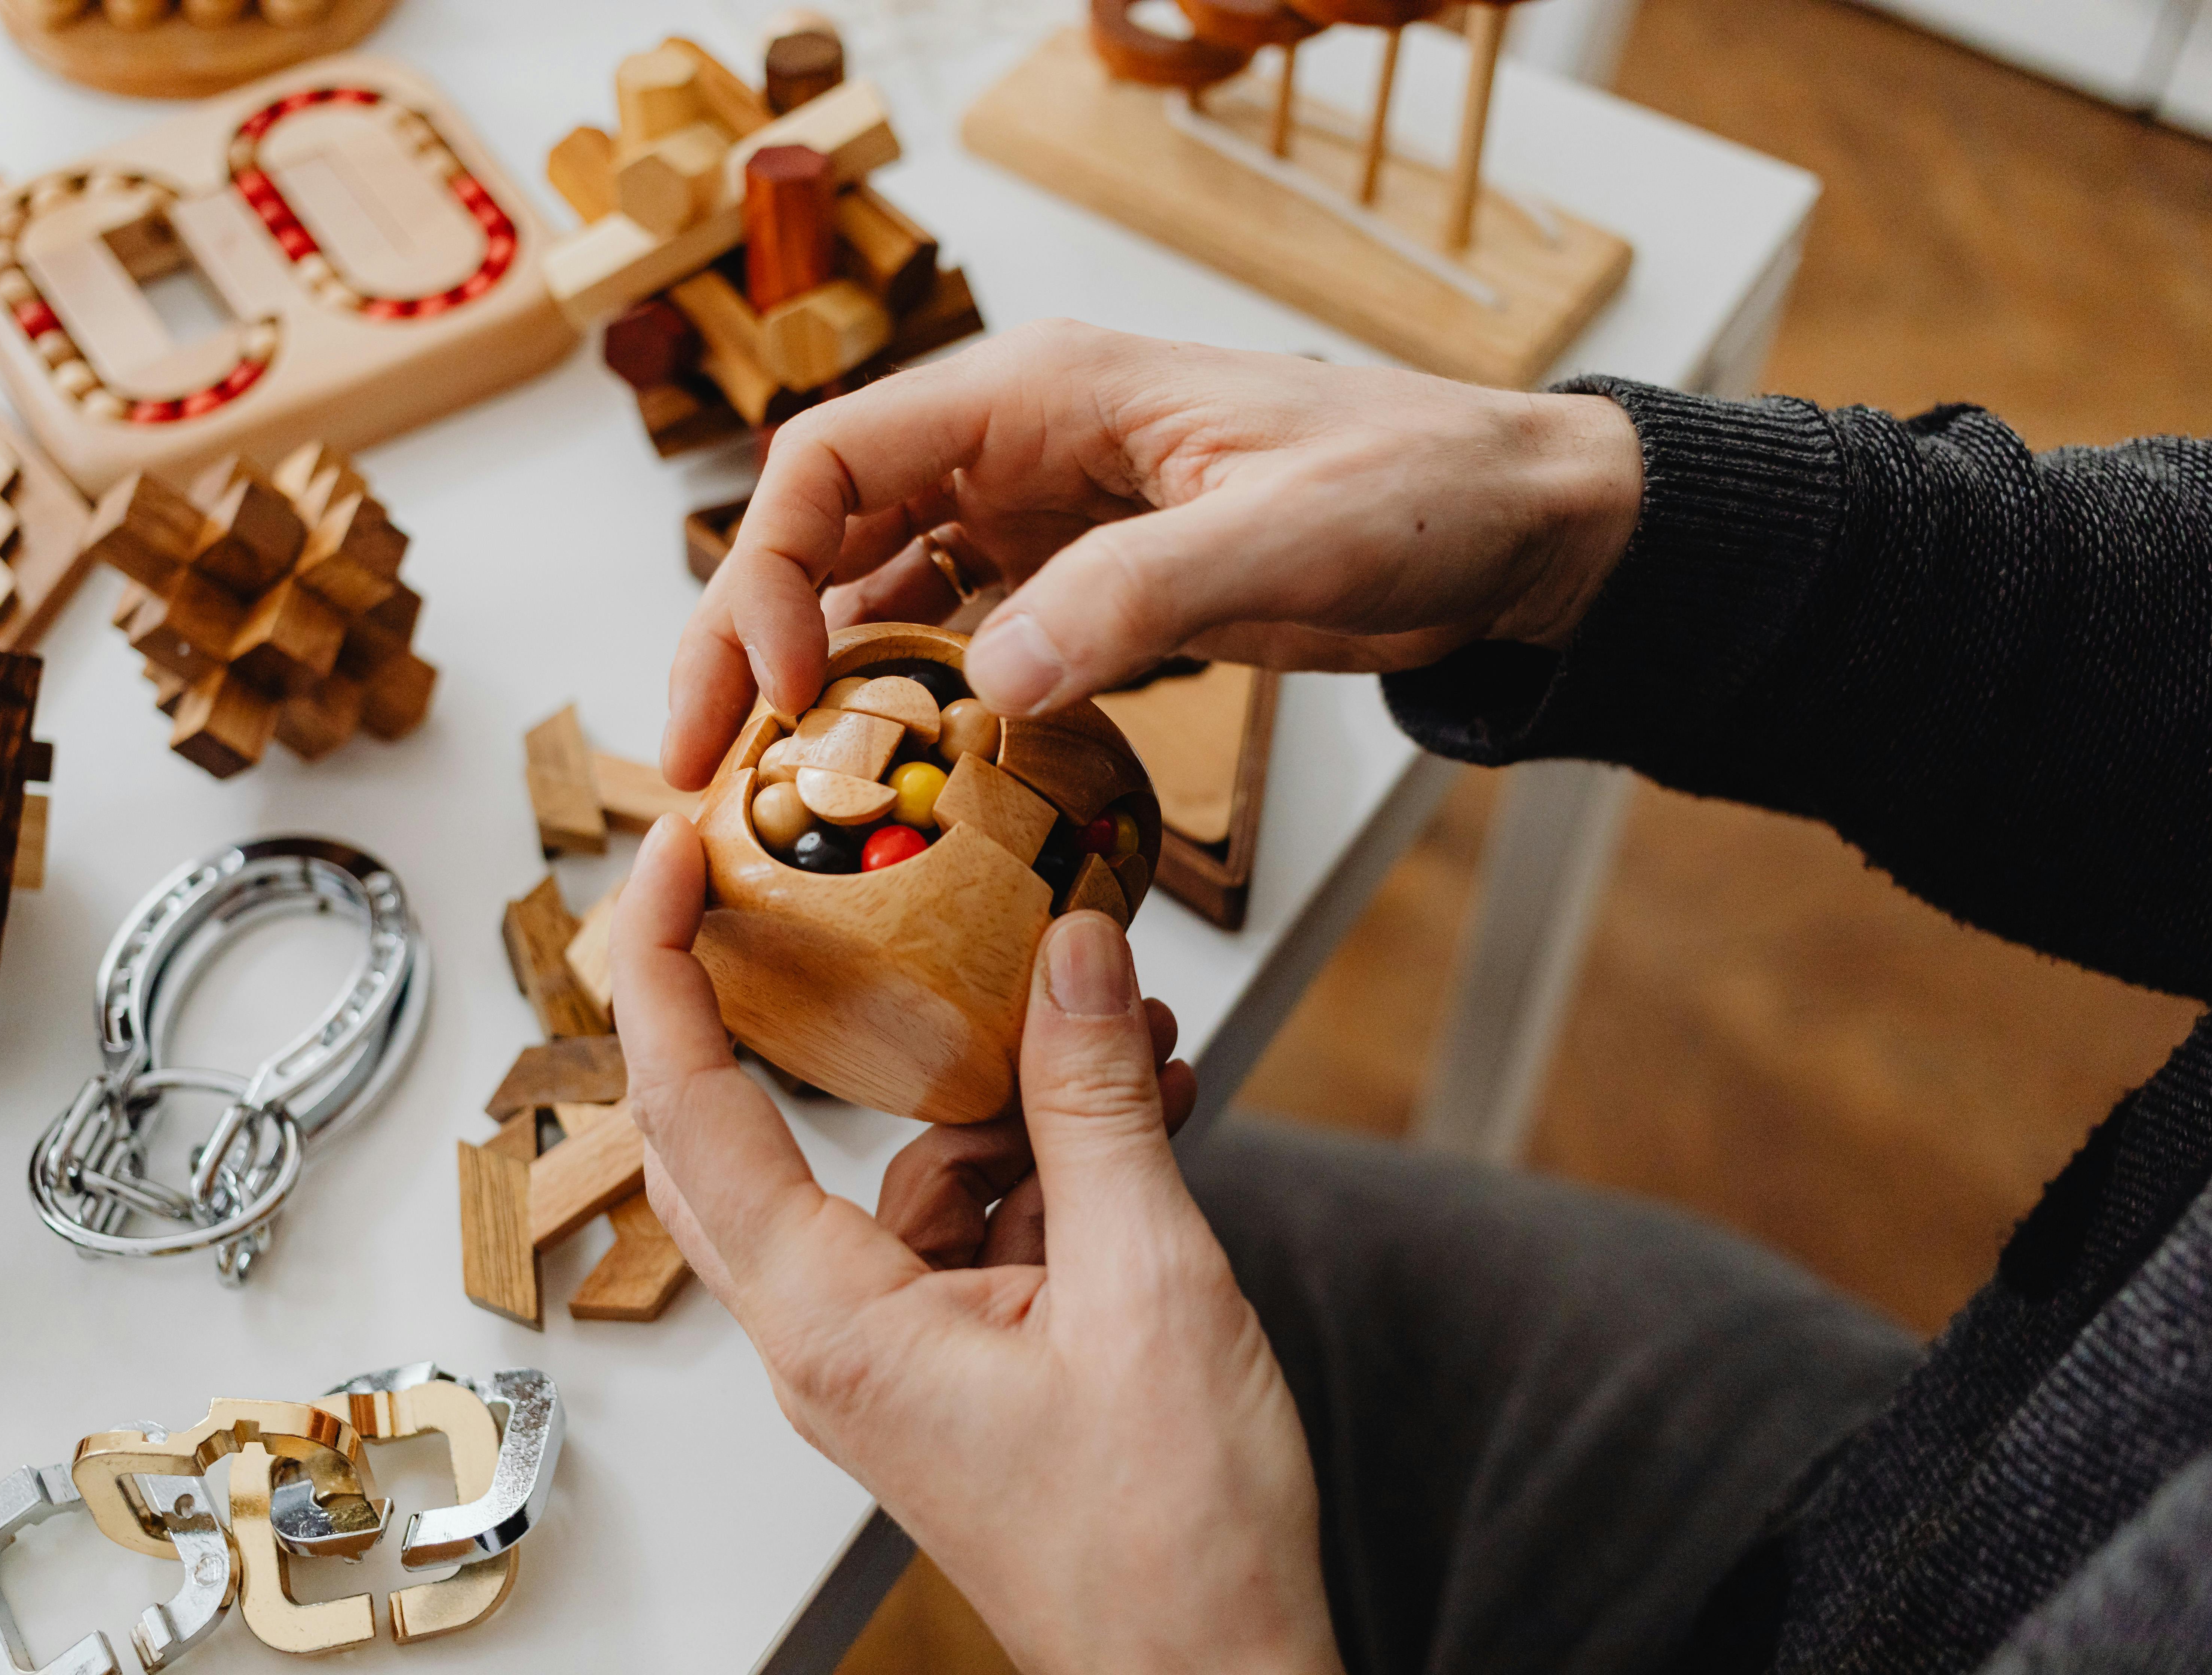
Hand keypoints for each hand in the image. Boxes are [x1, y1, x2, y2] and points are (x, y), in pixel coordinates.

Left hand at [614, 816, 1344, 1674]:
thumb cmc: (1168, 1541)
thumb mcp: (1148, 1284)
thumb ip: (1094, 1107)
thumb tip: (1072, 956)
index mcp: (835, 1327)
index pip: (696, 1115)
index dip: (664, 973)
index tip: (669, 860)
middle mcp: (839, 1337)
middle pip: (756, 1137)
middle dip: (794, 1012)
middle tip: (829, 896)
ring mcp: (901, 1350)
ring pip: (908, 1171)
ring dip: (1006, 1092)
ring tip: (1124, 1032)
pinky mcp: (967, 1359)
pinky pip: (979, 1222)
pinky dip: (1050, 1161)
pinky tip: (1144, 1111)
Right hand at [663, 319, 1642, 788]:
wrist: (1512, 527)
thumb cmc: (1424, 491)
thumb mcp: (1289, 533)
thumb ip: (1140, 596)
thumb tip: (990, 681)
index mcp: (1045, 395)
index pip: (835, 458)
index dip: (763, 566)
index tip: (767, 684)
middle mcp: (1021, 447)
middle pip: (824, 526)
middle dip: (744, 635)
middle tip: (699, 762)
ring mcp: (1045, 518)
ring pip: (873, 582)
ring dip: (809, 673)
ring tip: (764, 783)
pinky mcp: (1082, 584)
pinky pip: (953, 631)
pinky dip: (901, 692)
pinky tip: (879, 766)